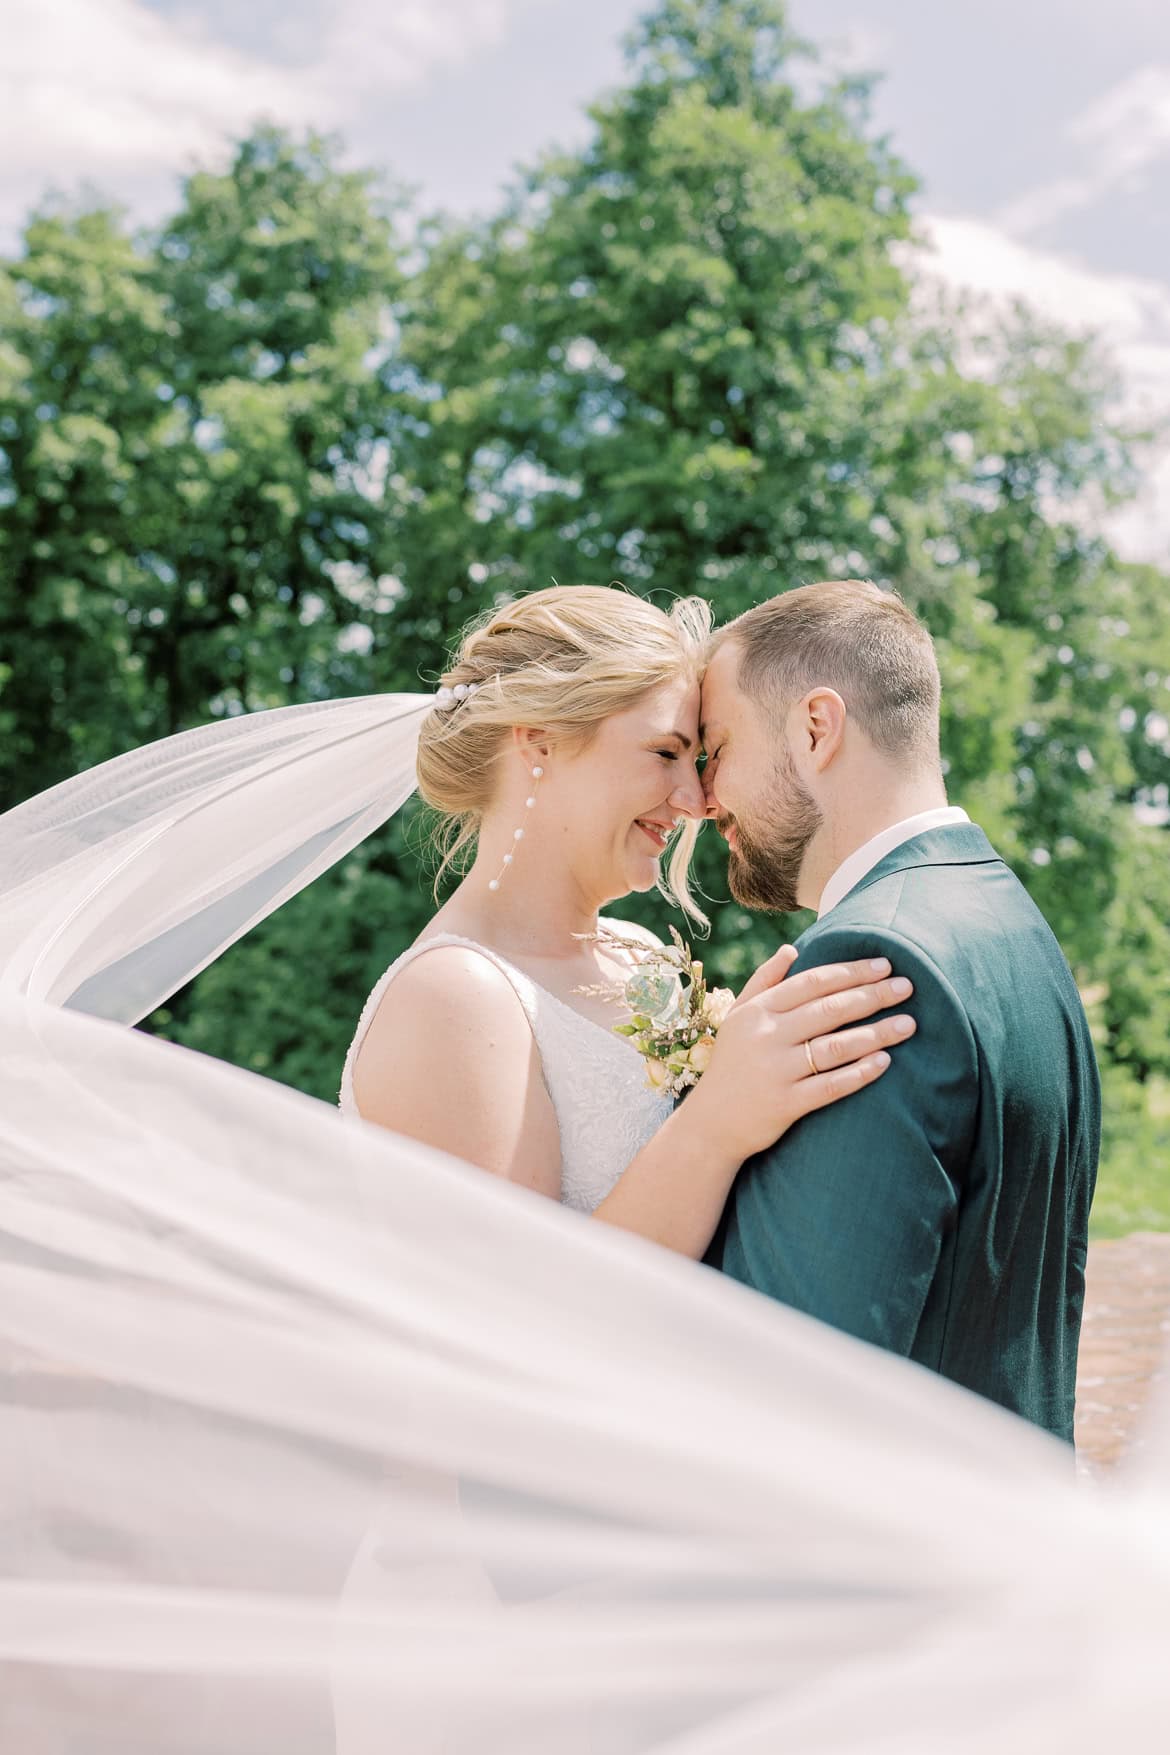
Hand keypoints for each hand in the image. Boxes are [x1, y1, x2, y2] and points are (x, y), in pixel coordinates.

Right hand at [688, 951, 915, 1162]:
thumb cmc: (732, 1063)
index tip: (884, 966)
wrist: (711, 1123)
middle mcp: (767, 1036)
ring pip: (835, 1046)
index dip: (851, 972)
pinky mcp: (786, 1104)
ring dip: (876, 1033)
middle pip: (829, 1009)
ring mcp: (776, 1071)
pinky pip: (831, 1086)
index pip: (812, 983)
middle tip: (907, 988)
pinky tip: (885, 1062)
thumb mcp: (738, 1017)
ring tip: (908, 1024)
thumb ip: (764, 981)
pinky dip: (860, 1073)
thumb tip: (792, 949)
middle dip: (872, 996)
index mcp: (758, 1011)